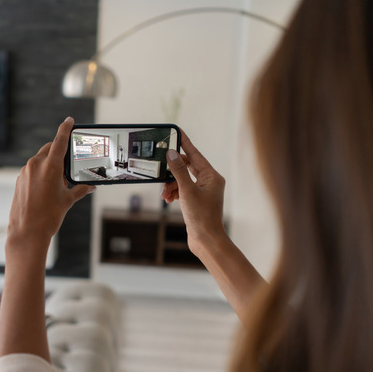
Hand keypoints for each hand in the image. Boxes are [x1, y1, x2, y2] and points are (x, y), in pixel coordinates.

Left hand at [7, 117, 95, 244]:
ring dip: (49, 163)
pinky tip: (46, 187)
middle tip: (68, 161)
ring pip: (40, 159)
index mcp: (50, 167)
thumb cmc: (48, 217)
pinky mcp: (19, 180)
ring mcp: (25, 172)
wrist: (27, 232)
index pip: (59, 141)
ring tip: (58, 181)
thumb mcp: (68, 201)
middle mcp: (36, 165)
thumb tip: (89, 187)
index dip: (65, 128)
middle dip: (59, 151)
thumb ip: (80, 189)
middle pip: (49, 149)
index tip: (68, 120)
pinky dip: (40, 173)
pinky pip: (32, 170)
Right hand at [161, 129, 226, 252]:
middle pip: (187, 167)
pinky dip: (173, 192)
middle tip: (161, 169)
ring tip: (165, 194)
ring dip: (171, 185)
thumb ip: (178, 171)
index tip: (176, 131)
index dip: (184, 143)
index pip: (195, 154)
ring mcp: (202, 192)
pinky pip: (181, 190)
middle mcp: (209, 182)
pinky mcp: (195, 200)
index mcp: (212, 176)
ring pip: (181, 180)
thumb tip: (171, 154)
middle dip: (172, 171)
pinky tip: (168, 199)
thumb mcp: (187, 191)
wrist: (206, 240)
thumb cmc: (202, 217)